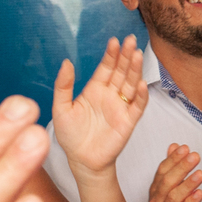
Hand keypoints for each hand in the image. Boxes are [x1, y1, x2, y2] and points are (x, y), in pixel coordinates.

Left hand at [53, 36, 147, 177]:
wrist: (81, 160)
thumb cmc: (70, 136)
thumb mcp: (61, 108)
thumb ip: (63, 86)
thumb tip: (66, 62)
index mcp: (95, 90)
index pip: (106, 68)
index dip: (111, 55)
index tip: (114, 41)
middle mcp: (110, 95)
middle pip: (121, 72)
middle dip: (126, 56)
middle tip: (131, 40)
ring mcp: (121, 107)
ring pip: (131, 84)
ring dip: (135, 70)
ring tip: (137, 55)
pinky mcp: (128, 121)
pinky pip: (137, 106)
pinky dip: (141, 95)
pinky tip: (141, 84)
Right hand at [143, 144, 201, 201]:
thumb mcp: (167, 192)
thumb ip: (171, 169)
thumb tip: (174, 146)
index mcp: (156, 192)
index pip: (162, 172)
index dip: (172, 159)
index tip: (184, 148)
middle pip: (167, 182)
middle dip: (181, 167)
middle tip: (194, 156)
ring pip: (174, 197)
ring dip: (187, 184)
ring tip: (200, 173)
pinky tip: (199, 194)